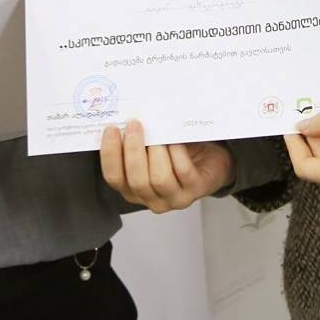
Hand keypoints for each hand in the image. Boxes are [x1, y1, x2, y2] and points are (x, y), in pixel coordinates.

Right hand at [100, 121, 231, 212]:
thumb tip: (126, 119)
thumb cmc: (175, 154)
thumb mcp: (151, 150)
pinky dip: (177, 153)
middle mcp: (150, 199)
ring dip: (156, 152)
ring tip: (157, 131)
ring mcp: (174, 198)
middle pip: (136, 181)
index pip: (114, 178)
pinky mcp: (195, 190)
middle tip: (134, 125)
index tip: (111, 129)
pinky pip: (183, 172)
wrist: (209, 162)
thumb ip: (138, 141)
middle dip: (133, 151)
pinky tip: (175, 139)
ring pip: (159, 179)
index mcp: (132, 189)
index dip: (110, 155)